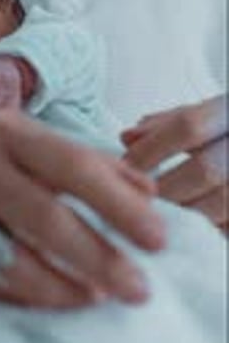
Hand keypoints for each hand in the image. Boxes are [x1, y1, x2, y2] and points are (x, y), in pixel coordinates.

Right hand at [0, 112, 165, 309]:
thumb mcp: (28, 147)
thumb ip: (88, 164)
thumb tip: (148, 192)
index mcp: (7, 132)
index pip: (73, 166)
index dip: (118, 204)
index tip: (157, 237)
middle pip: (48, 217)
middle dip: (101, 256)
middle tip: (139, 287)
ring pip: (16, 258)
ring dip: (67, 285)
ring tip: (103, 297)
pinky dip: (31, 297)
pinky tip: (61, 300)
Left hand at [122, 94, 227, 232]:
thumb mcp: (209, 115)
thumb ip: (168, 123)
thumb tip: (127, 137)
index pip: (189, 126)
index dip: (152, 148)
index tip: (125, 165)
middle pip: (205, 170)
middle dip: (167, 188)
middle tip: (139, 199)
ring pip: (221, 201)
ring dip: (186, 211)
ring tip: (162, 214)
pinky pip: (228, 225)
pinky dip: (208, 227)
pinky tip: (192, 225)